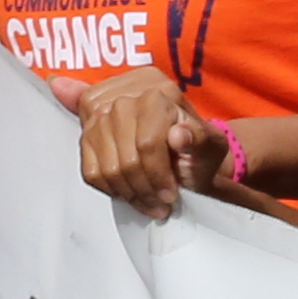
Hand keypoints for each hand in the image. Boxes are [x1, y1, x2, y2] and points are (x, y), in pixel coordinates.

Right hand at [76, 71, 223, 218]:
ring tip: (148, 202)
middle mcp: (124, 99)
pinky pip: (91, 172)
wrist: (176, 144)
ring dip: (129, 194)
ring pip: (108, 169)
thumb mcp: (210, 143)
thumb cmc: (195, 144)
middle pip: (127, 160)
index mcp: (157, 94)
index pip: (148, 143)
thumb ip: (200, 138)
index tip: (170, 195)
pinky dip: (110, 189)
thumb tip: (179, 135)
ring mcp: (101, 115)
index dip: (159, 175)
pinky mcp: (86, 134)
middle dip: (146, 190)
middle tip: (160, 204)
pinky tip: (129, 193)